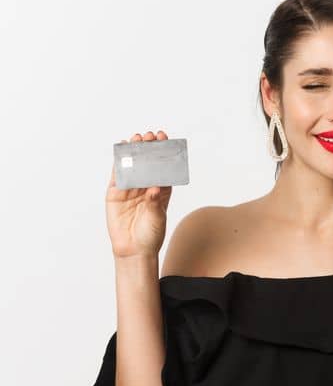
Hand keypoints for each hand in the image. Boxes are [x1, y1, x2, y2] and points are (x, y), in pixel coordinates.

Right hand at [106, 130, 174, 259]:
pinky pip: (117, 175)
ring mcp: (130, 190)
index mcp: (161, 191)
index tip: (165, 140)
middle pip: (147, 164)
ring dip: (134, 152)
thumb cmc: (150, 234)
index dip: (164, 154)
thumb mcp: (157, 217)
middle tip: (150, 136)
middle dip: (149, 149)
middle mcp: (145, 187)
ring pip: (132, 167)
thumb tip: (155, 188)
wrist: (133, 249)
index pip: (163, 168)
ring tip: (137, 138)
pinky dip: (118, 163)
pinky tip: (120, 150)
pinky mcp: (114, 194)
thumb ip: (155, 202)